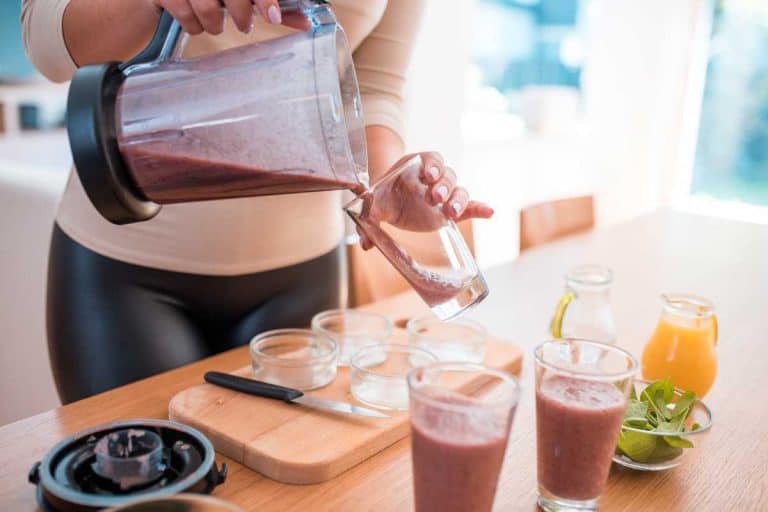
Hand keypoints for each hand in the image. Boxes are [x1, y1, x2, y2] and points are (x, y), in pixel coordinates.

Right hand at [151, 0, 309, 34]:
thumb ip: (269, 4)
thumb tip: (304, 22)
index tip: (273, 17)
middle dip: (241, 14)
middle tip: (244, 25)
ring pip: (206, 8)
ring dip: (214, 23)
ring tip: (214, 23)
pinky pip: (186, 16)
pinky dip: (193, 25)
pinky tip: (193, 19)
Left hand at [358, 152, 493, 249]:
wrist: (387, 202)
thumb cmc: (381, 198)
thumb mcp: (372, 204)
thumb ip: (367, 218)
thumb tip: (365, 244)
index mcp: (416, 167)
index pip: (432, 159)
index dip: (433, 165)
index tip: (428, 175)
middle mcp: (433, 178)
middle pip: (448, 175)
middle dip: (444, 186)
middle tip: (436, 198)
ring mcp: (444, 194)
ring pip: (459, 191)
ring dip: (459, 200)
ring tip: (450, 213)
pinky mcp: (450, 211)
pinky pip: (469, 208)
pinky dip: (479, 209)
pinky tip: (489, 212)